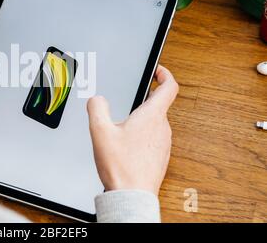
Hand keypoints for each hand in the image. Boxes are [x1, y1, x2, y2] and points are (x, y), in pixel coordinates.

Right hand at [87, 65, 177, 194]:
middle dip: (145, 99)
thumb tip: (97, 99)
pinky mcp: (160, 155)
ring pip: (155, 122)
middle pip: (160, 104)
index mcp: (152, 116)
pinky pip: (153, 137)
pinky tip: (127, 144)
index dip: (164, 74)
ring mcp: (163, 143)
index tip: (158, 70)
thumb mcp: (100, 131)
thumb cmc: (121, 167)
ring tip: (124, 125)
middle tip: (133, 97)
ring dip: (142, 119)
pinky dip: (142, 134)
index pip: (169, 87)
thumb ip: (96, 108)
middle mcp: (162, 128)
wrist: (132, 196)